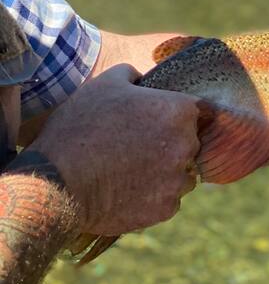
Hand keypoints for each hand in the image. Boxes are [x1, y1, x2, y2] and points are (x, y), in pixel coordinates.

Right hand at [27, 64, 201, 234]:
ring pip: (182, 174)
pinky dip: (153, 197)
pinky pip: (168, 200)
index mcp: (177, 111)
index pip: (197, 111)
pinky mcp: (166, 209)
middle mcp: (187, 146)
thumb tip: (140, 77)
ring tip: (129, 170)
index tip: (157, 120)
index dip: (176, 114)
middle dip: (170, 143)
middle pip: (190, 143)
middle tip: (136, 146)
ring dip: (165, 172)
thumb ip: (130, 74)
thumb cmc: (80, 128)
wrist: (57, 182)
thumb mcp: (103, 85)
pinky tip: (126, 191)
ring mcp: (178, 180)